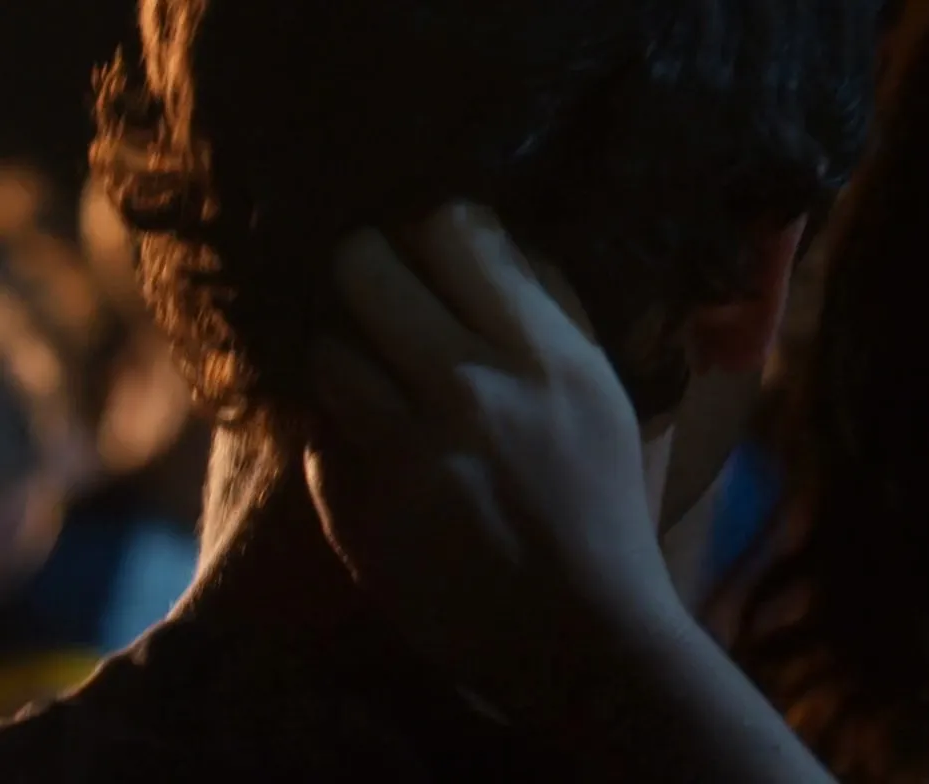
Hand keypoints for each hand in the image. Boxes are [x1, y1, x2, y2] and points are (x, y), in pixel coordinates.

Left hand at [304, 202, 683, 714]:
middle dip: (366, 268)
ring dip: (345, 352)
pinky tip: (371, 444)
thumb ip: (558, 313)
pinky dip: (339, 432)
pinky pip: (319, 434)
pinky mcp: (362, 511)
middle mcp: (471, 389)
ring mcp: (407, 453)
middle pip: (364, 267)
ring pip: (326, 348)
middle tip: (378, 290)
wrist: (583, 637)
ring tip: (370, 372)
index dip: (438, 229)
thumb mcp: (609, 396)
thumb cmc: (606, 508)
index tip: (438, 251)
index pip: (455, 230)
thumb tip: (497, 242)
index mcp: (547, 356)